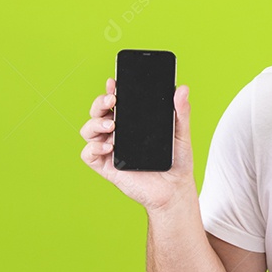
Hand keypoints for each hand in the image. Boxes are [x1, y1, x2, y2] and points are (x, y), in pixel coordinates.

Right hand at [79, 77, 195, 210]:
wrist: (175, 189)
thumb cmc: (176, 160)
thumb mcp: (181, 133)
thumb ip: (181, 111)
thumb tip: (183, 89)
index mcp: (132, 122)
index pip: (116, 102)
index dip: (111, 90)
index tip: (114, 82)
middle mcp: (117, 133)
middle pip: (98, 112)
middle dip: (100, 102)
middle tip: (113, 100)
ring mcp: (110, 149)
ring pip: (89, 130)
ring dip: (95, 123)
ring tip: (112, 124)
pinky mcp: (107, 167)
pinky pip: (89, 154)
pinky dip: (94, 148)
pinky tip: (109, 147)